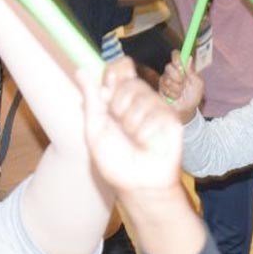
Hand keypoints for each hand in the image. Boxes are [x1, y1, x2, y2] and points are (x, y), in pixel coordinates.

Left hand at [78, 58, 182, 193]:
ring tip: (135, 139)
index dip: (114, 73)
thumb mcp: (95, 130)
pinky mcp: (171, 118)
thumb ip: (91, 100)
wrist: (138, 184)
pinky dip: (146, 131)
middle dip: (120, 104)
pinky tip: (148, 143)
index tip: (107, 89)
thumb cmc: (116, 161)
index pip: (120, 69)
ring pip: (143, 96)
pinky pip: (156, 112)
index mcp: (119, 100)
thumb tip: (81, 71)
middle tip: (120, 125)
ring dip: (132, 122)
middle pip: (130, 82)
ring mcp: (157, 108)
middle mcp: (139, 101)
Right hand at [159, 51, 203, 123]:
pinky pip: (163, 87)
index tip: (180, 65)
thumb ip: (192, 72)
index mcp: (183, 67)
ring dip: (176, 88)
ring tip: (180, 93)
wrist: (186, 110)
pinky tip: (175, 97)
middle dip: (177, 77)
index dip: (176, 58)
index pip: (176, 55)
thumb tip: (189, 58)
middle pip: (169, 66)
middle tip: (183, 83)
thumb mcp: (198, 84)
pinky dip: (171, 94)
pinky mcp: (160, 88)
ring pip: (166, 78)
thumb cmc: (193, 96)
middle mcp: (173, 71)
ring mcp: (166, 79)